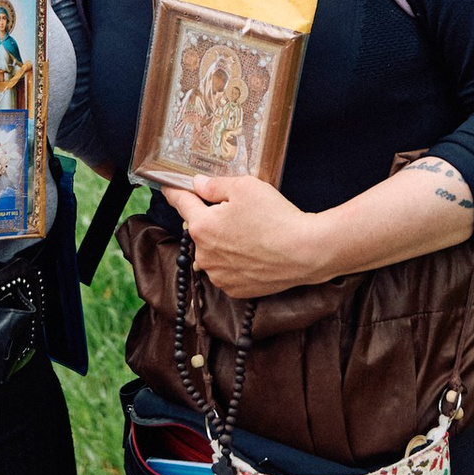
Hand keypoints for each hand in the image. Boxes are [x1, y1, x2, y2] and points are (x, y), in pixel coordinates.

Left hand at [163, 170, 328, 297]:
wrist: (305, 252)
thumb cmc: (276, 217)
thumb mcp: (245, 187)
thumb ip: (215, 185)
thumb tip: (198, 185)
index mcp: (201, 226)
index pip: (180, 203)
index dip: (174, 192)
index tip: (168, 187)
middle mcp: (204, 254)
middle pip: (199, 230)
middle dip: (211, 220)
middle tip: (237, 212)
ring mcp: (218, 275)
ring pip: (213, 253)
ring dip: (222, 243)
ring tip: (250, 235)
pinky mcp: (235, 289)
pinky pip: (226, 271)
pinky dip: (234, 262)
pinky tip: (254, 253)